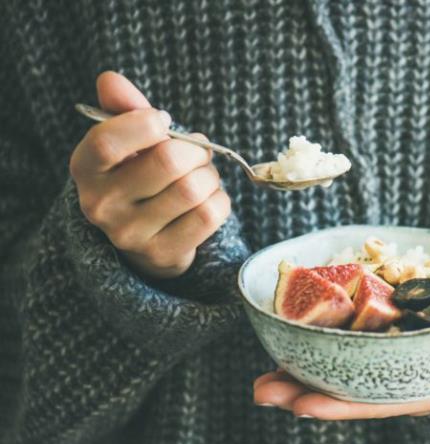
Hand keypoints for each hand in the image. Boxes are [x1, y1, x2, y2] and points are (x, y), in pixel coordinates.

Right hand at [69, 71, 230, 278]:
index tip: (163, 122)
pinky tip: (208, 200)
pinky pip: (210, 214)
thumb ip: (124, 109)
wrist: (146, 237)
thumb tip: (110, 79)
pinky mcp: (163, 254)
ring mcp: (131, 235)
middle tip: (198, 153)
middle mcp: (101, 205)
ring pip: (193, 189)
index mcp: (85, 169)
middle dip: (196, 150)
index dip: (146, 124)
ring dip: (210, 176)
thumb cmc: (140, 176)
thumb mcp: (129, 142)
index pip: (108, 141)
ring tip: (202, 177)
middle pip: (168, 162)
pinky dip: (220, 200)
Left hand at [253, 305, 429, 418]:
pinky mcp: (398, 343)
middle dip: (306, 393)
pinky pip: (357, 350)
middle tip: (259, 389)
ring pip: (347, 374)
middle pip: (352, 393)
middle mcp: (411, 383)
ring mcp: (401, 364)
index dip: (342, 406)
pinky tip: (296, 342)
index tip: (300, 406)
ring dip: (304, 373)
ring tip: (261, 374)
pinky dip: (325, 348)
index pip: (382, 403)